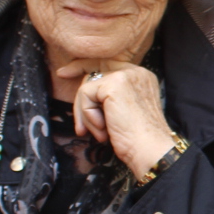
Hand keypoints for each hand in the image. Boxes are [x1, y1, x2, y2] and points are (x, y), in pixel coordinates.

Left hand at [55, 60, 177, 178]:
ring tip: (99, 132)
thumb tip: (85, 94)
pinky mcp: (114, 84)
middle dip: (80, 97)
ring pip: (87, 87)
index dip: (84, 66)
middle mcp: (136, 71)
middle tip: (80, 126)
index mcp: (142, 77)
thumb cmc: (138, 139)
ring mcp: (125, 76)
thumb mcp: (125, 111)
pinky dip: (88, 115)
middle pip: (94, 71)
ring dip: (86, 114)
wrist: (150, 149)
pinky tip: (102, 128)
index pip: (108, 64)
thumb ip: (110, 98)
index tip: (63, 74)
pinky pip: (85, 94)